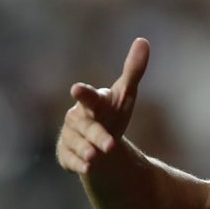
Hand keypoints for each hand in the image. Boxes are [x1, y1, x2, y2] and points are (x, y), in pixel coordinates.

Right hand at [56, 37, 149, 173]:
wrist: (100, 139)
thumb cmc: (112, 111)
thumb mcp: (126, 94)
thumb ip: (134, 69)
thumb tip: (143, 40)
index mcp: (93, 102)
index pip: (88, 97)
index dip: (84, 93)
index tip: (77, 88)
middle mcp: (78, 118)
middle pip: (86, 126)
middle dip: (96, 135)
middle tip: (109, 146)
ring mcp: (70, 136)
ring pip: (76, 143)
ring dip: (86, 150)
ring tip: (96, 158)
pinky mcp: (66, 153)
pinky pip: (69, 159)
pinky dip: (77, 163)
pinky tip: (88, 168)